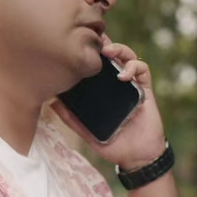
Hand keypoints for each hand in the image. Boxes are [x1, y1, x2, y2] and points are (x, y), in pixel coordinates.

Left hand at [52, 34, 167, 170]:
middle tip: (95, 40)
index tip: (78, 40)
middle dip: (105, 42)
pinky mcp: (146, 89)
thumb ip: (71, 119)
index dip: (91, 49)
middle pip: (113, 54)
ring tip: (108, 53)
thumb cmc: (113, 143)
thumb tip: (51, 103)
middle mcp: (117, 83)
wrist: (136, 156)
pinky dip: (133, 67)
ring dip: (120, 50)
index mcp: (103, 89)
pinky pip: (143, 70)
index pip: (96, 63)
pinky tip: (123, 75)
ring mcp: (133, 84)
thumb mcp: (87, 131)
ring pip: (129, 56)